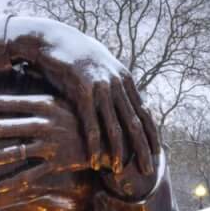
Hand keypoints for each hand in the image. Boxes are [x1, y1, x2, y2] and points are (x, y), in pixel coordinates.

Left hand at [0, 95, 87, 196]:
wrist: (115, 141)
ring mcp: (50, 146)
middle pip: (2, 127)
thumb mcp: (63, 103)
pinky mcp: (57, 165)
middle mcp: (44, 124)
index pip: (6, 103)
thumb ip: (39, 99)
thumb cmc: (84, 119)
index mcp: (44, 105)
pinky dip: (7, 185)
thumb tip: (16, 87)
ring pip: (10, 153)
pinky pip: (27, 177)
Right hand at [17, 24, 160, 175]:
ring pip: (115, 127)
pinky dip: (95, 145)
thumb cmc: (74, 55)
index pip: (145, 112)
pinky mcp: (82, 92)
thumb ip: (112, 82)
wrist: (52, 38)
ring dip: (119, 152)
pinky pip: (91, 125)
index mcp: (125, 78)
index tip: (157, 153)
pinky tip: (95, 160)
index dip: (152, 134)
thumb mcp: (100, 66)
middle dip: (144, 149)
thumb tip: (120, 99)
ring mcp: (101, 88)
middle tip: (149, 171)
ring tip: (120, 171)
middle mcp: (117, 83)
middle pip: (135, 123)